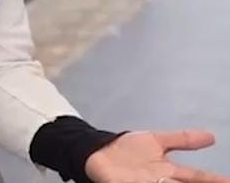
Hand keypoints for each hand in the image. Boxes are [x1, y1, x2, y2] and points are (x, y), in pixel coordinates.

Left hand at [86, 130, 229, 182]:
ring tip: (175, 181)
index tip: (229, 181)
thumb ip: (182, 139)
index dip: (214, 180)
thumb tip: (211, 136)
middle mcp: (159, 181)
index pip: (196, 177)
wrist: (98, 151)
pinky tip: (154, 182)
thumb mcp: (156, 141)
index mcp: (169, 172)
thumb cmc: (126, 151)